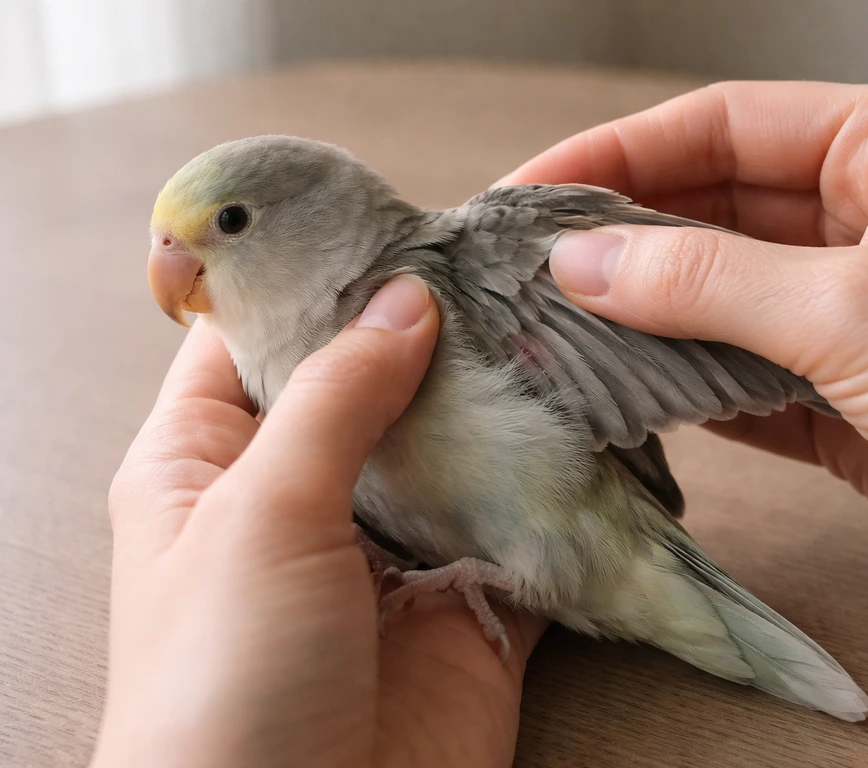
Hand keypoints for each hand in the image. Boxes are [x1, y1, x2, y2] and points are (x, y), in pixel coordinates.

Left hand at [92, 275, 545, 767]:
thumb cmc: (225, 682)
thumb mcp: (260, 513)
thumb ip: (338, 397)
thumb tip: (403, 297)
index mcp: (215, 460)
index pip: (257, 336)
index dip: (314, 277)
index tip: (391, 223)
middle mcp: (305, 492)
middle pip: (369, 382)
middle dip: (429, 333)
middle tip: (500, 266)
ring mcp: (394, 543)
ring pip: (451, 444)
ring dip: (497, 401)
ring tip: (555, 327)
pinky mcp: (470, 595)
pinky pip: (517, 518)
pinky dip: (553, 482)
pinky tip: (589, 428)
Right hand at [499, 81, 867, 641]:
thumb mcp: (854, 308)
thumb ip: (704, 282)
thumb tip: (577, 262)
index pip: (723, 126)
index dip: (618, 155)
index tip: (530, 193)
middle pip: (713, 210)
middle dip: (621, 240)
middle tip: (527, 271)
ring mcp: (858, 313)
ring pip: (721, 298)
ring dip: (643, 318)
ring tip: (555, 332)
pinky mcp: (848, 398)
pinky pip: (742, 375)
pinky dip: (683, 386)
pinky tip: (625, 394)